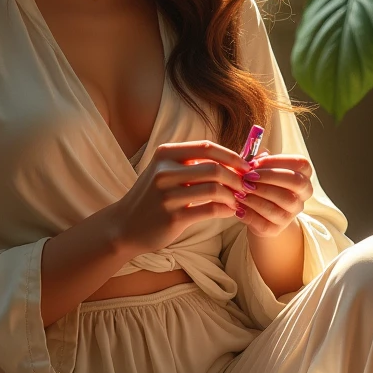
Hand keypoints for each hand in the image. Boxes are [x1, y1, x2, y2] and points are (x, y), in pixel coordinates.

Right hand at [111, 139, 260, 255]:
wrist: (125, 225)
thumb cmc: (153, 197)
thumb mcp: (166, 172)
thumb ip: (193, 164)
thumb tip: (233, 160)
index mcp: (165, 154)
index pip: (207, 147)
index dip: (231, 155)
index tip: (246, 165)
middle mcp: (164, 171)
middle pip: (214, 168)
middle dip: (236, 177)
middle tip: (247, 185)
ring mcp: (167, 195)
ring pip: (214, 189)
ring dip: (233, 195)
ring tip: (239, 200)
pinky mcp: (173, 217)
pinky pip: (210, 210)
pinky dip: (226, 210)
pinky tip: (230, 211)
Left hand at [236, 153, 312, 237]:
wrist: (256, 213)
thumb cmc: (259, 183)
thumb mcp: (259, 169)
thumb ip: (257, 161)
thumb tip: (252, 158)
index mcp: (302, 175)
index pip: (300, 163)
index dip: (278, 161)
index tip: (256, 162)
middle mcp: (302, 195)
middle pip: (296, 182)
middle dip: (270, 177)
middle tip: (248, 176)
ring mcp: (291, 213)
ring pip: (282, 203)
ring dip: (258, 195)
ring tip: (239, 191)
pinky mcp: (277, 229)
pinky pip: (265, 221)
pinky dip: (249, 213)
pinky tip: (238, 206)